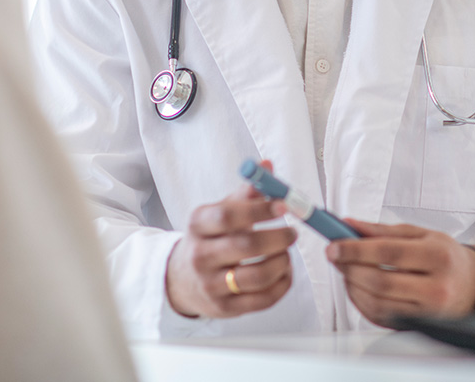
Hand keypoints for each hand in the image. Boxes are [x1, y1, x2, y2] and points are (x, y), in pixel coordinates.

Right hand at [165, 161, 296, 318]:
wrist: (182, 279)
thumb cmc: (209, 238)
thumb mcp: (218, 212)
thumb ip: (244, 193)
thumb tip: (267, 167)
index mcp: (198, 224)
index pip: (228, 215)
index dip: (259, 209)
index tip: (284, 204)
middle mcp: (201, 254)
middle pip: (246, 246)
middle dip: (278, 238)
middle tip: (293, 232)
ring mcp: (211, 284)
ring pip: (257, 276)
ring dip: (282, 263)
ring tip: (287, 253)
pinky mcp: (224, 308)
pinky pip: (262, 299)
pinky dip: (282, 284)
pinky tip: (284, 272)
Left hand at [325, 220, 474, 325]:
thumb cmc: (446, 257)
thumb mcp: (420, 234)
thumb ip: (382, 230)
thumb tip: (348, 224)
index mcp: (436, 256)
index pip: (387, 252)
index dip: (355, 249)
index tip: (334, 244)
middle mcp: (436, 287)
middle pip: (380, 281)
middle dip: (349, 267)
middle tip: (335, 255)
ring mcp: (430, 312)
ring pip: (378, 303)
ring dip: (352, 286)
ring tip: (345, 270)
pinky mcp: (421, 328)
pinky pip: (382, 318)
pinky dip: (362, 303)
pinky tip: (357, 288)